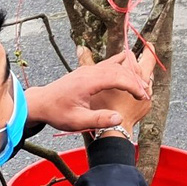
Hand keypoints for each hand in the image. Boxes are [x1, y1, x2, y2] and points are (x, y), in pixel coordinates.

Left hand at [26, 46, 155, 134]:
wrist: (40, 103)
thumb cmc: (57, 113)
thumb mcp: (77, 121)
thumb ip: (99, 120)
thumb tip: (119, 118)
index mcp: (89, 81)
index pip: (118, 78)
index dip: (133, 86)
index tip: (143, 97)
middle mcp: (90, 71)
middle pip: (119, 69)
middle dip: (135, 80)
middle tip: (146, 93)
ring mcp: (88, 69)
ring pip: (114, 65)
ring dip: (129, 74)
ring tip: (140, 85)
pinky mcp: (87, 71)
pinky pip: (108, 64)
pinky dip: (120, 67)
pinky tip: (128, 66)